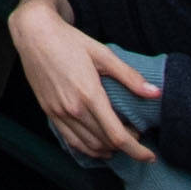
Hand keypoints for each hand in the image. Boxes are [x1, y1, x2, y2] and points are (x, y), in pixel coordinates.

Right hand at [10, 0, 159, 164]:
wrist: (34, 33)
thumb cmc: (69, 40)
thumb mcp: (103, 53)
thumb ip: (129, 76)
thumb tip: (156, 93)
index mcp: (89, 94)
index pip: (117, 135)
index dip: (137, 150)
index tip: (150, 156)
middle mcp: (73, 108)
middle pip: (105, 143)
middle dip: (127, 148)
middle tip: (138, 137)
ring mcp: (59, 112)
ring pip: (88, 146)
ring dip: (108, 150)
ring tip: (121, 144)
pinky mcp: (49, 112)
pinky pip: (71, 141)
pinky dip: (88, 149)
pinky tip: (98, 146)